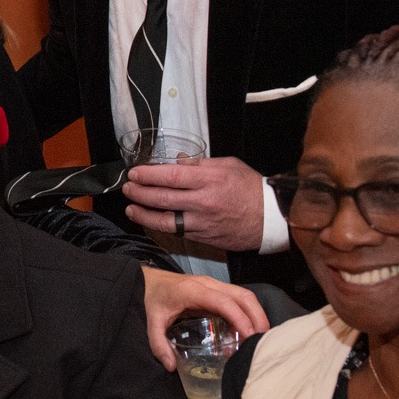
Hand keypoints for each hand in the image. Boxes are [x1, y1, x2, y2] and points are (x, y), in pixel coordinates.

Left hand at [122, 157, 264, 251]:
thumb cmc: (251, 188)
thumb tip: (176, 161)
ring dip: (143, 214)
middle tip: (128, 188)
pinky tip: (150, 221)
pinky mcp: (203, 237)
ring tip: (131, 208)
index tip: (135, 173)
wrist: (270, 219)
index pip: (170, 176)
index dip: (148, 175)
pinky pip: (176, 232)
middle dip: (140, 193)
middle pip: (162, 198)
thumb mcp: (229, 166)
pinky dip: (160, 226)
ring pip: (165, 220)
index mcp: (210, 179)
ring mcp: (202, 222)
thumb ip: (200, 164)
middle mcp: (203, 201)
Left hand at [142, 268, 267, 371]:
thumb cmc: (153, 298)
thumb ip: (159, 344)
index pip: (224, 302)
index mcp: (193, 291)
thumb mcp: (152, 322)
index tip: (249, 336)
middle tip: (262, 341)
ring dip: (256, 315)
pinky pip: (238, 298)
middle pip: (242, 296)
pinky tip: (245, 332)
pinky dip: (247, 313)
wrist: (149, 280)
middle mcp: (208, 284)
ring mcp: (214, 284)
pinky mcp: (217, 289)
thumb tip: (171, 366)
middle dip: (257, 317)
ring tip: (259, 338)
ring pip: (244, 295)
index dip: (240, 318)